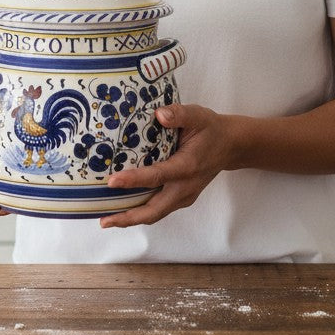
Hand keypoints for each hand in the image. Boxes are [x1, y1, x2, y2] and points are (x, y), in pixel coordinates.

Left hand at [99, 103, 230, 228]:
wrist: (230, 145)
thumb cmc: (210, 129)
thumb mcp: (197, 115)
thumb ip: (178, 114)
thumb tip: (158, 114)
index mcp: (187, 166)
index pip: (157, 177)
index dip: (133, 180)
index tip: (112, 182)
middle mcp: (185, 187)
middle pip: (154, 210)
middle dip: (128, 217)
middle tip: (104, 220)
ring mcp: (185, 196)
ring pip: (156, 214)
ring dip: (132, 219)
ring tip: (107, 219)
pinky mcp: (182, 198)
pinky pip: (159, 209)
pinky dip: (141, 212)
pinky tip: (124, 208)